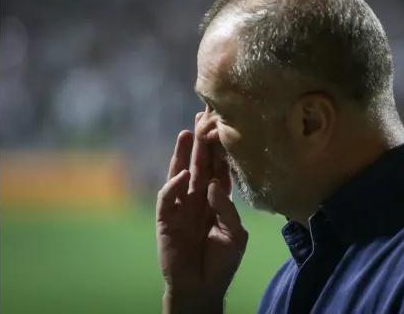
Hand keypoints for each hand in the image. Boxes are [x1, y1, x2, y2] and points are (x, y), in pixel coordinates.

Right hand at [157, 112, 247, 311]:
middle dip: (202, 142)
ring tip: (187, 132)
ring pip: (181, 174)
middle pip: (200, 165)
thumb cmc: (222, 261)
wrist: (203, 287)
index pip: (220, 169)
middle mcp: (199, 199)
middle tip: (204, 117)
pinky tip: (183, 175)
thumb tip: (212, 186)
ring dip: (183, 154)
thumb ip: (227, 209)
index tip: (225, 126)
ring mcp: (182, 207)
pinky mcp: (167, 220)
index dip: (221, 150)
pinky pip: (168, 199)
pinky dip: (174, 185)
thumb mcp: (235, 234)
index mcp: (217, 200)